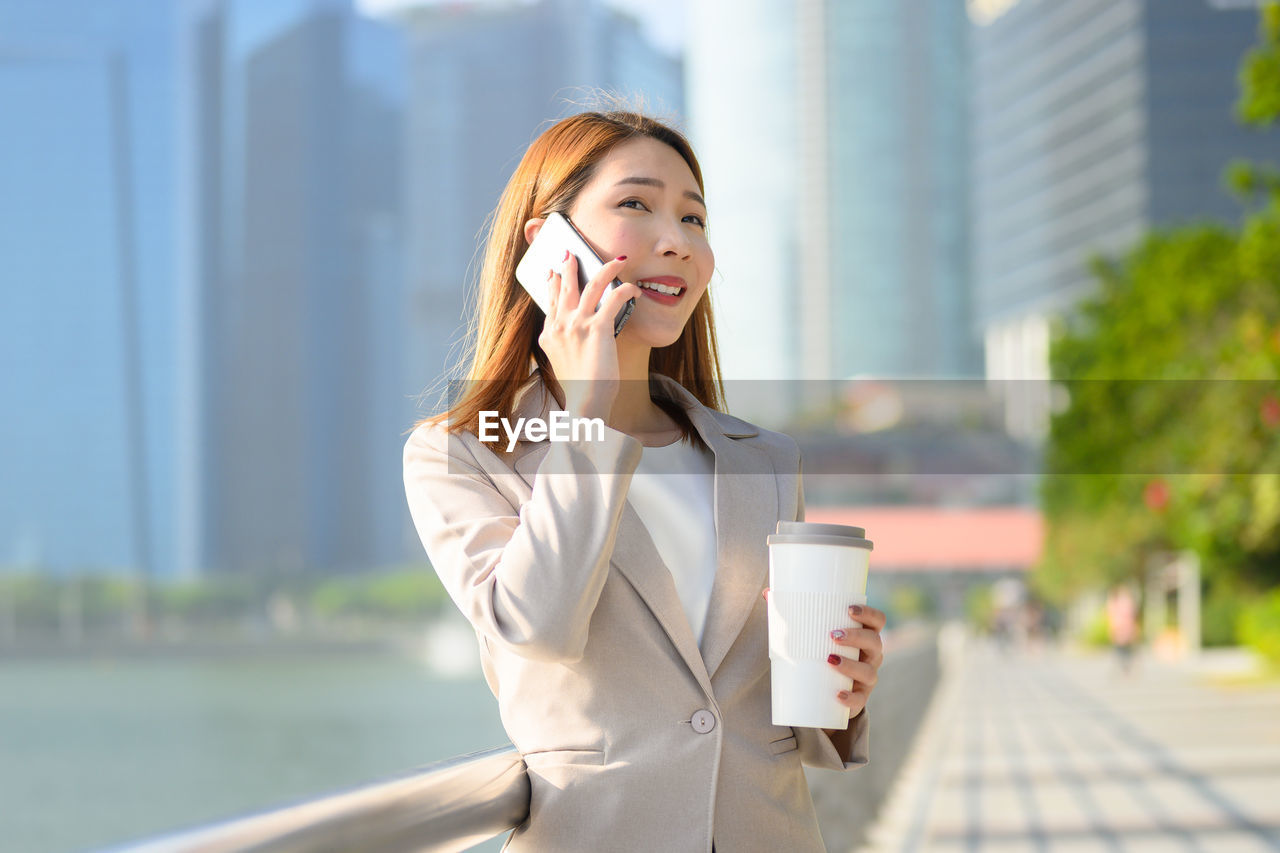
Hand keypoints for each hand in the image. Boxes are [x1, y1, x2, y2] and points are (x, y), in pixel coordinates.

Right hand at [537, 251, 640, 421]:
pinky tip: (634, 289)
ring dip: (605, 269)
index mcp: (549, 334)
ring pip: (590, 285)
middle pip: (565, 287)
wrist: (585, 402)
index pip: (550, 302)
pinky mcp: (597, 328)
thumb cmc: (580, 387)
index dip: (553, 286)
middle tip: (571, 253)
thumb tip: (577, 331)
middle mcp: (559, 325)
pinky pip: (613, 299)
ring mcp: (576, 325)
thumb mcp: (563, 362)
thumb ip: (565, 343)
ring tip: (617, 260)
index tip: (554, 274)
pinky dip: (626, 291)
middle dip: (569, 268)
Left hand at [761, 591, 885, 721]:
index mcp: (864, 636)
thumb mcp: (811, 634)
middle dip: (857, 636)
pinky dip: (851, 699)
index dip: (869, 613)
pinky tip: (838, 695)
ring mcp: (867, 678)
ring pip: (869, 672)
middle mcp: (871, 656)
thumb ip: (792, 613)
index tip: (849, 609)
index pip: (877, 621)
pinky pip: (860, 701)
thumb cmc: (819, 652)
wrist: (824, 692)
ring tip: (830, 660)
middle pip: (875, 642)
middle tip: (833, 635)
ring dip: (852, 665)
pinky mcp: (859, 699)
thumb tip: (767, 593)